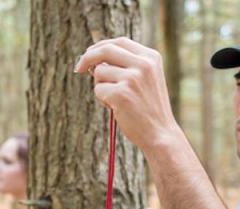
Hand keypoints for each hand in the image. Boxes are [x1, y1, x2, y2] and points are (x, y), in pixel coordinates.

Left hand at [74, 37, 179, 152]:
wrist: (161, 135)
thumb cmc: (151, 111)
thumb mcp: (147, 82)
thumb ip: (128, 66)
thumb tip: (94, 60)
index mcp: (151, 58)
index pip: (120, 42)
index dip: (102, 46)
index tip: (90, 54)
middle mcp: (143, 65)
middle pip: (106, 50)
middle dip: (88, 57)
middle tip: (79, 68)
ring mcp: (132, 79)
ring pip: (99, 72)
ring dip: (101, 87)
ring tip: (117, 102)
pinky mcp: (121, 94)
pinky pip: (99, 90)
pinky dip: (103, 100)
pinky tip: (118, 110)